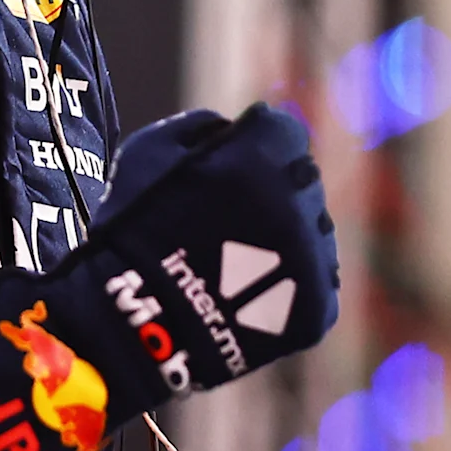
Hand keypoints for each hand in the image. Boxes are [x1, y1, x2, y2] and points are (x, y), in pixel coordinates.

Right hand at [50, 103, 337, 397]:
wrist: (136, 325)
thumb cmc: (133, 231)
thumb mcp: (147, 153)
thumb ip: (197, 126)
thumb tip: (230, 127)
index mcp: (263, 157)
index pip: (283, 132)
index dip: (256, 145)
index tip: (234, 166)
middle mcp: (299, 202)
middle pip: (301, 181)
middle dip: (274, 188)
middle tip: (232, 218)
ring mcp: (314, 257)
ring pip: (313, 231)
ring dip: (286, 235)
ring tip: (237, 262)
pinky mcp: (317, 307)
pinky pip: (316, 281)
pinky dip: (290, 283)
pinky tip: (251, 293)